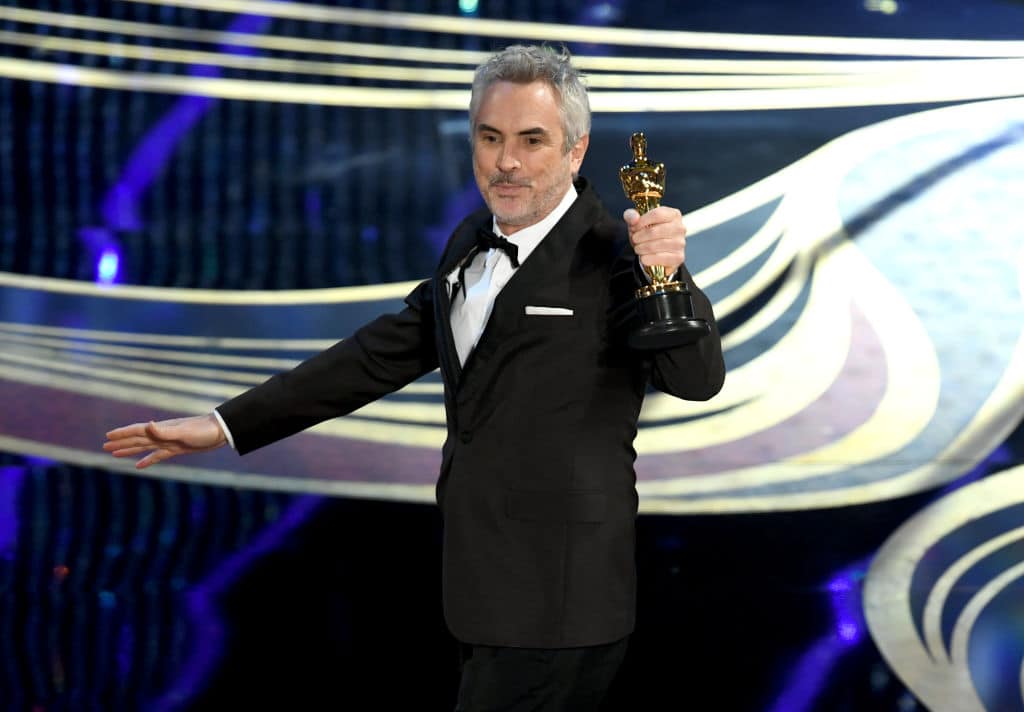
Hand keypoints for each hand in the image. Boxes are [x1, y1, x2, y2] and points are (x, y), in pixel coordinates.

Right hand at [103, 414, 226, 468]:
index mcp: (161, 429)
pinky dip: (147, 460)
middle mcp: (162, 434)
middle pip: (137, 439)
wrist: (220, 432)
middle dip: (121, 443)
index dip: (122, 434)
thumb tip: (147, 425)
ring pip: (144, 447)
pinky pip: (158, 456)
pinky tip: (138, 465)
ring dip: (129, 450)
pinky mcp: (177, 449)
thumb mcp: (184, 431)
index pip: (137, 431)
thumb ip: (165, 430)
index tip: (107, 437)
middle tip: (104, 446)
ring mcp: (169, 442)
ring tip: (114, 454)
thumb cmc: (203, 430)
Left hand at [623, 206, 686, 272]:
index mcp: (673, 214)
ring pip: (656, 245)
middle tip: (634, 240)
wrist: (655, 252)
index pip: (657, 214)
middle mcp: (680, 228)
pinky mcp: (679, 257)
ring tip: (638, 248)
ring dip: (642, 248)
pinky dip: (648, 258)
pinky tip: (643, 257)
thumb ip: (631, 216)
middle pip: (654, 231)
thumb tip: (634, 218)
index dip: (641, 221)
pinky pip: (660, 258)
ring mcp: (681, 243)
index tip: (633, 227)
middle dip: (639, 237)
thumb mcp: (637, 222)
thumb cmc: (647, 233)